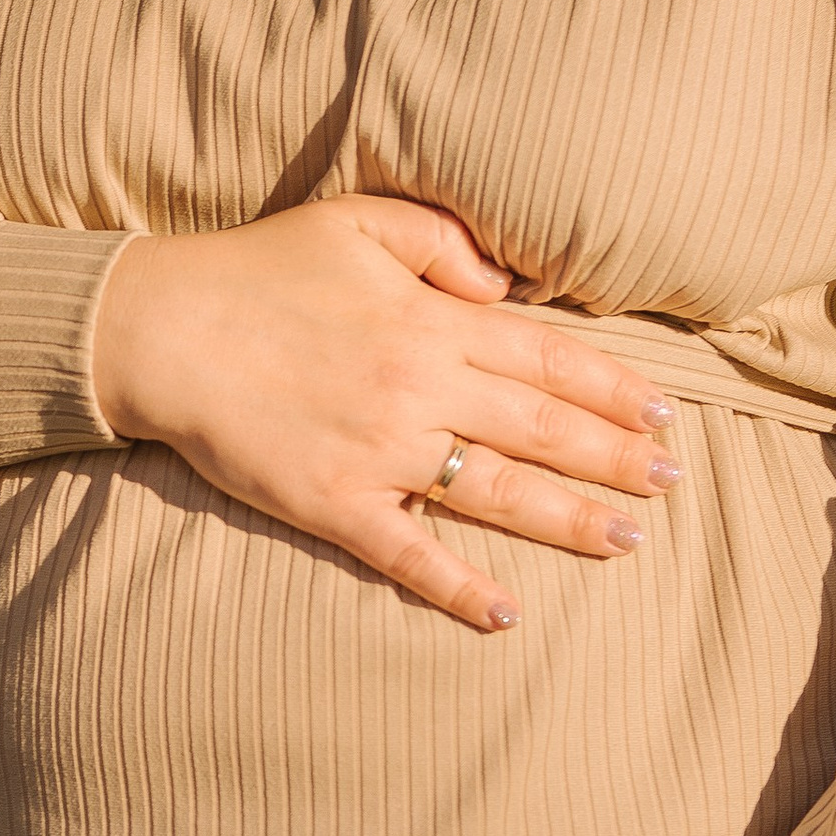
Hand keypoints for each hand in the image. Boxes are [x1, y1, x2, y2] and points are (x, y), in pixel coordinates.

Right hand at [89, 195, 681, 633]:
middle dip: (616, 458)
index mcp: (430, 321)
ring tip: (628, 541)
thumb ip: (441, 242)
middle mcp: (419, 389)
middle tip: (674, 483)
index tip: (662, 414)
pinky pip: (407, 552)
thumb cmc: (256, 269)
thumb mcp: (355, 222)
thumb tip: (506, 286)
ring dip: (569, 521)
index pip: (547, 358)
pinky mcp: (333, 503)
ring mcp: (379, 452)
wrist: (161, 329)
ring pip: (496, 492)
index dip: (613, 388)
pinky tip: (505, 613)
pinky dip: (457, 586)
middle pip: (542, 429)